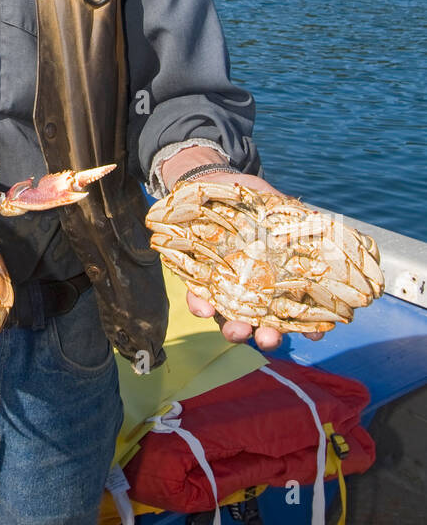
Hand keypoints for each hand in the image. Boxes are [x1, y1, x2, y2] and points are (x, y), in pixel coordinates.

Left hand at [173, 170, 325, 349]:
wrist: (215, 186)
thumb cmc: (255, 202)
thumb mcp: (279, 209)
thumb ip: (297, 222)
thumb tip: (326, 229)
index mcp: (278, 281)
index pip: (296, 312)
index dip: (307, 328)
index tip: (314, 336)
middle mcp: (254, 292)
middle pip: (263, 324)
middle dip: (267, 336)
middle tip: (269, 338)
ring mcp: (227, 289)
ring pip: (231, 319)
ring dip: (235, 330)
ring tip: (238, 331)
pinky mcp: (199, 280)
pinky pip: (199, 299)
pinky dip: (201, 306)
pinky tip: (204, 310)